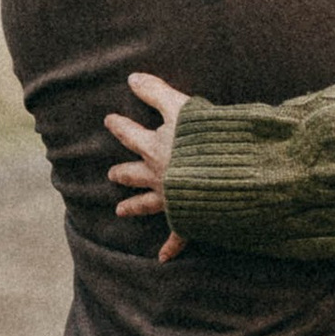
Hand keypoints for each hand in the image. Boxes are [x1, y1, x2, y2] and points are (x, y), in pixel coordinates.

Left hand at [106, 71, 190, 258]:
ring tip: (120, 212)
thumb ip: (157, 91)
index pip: (131, 134)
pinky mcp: (187, 217)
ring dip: (134, 206)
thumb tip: (132, 76)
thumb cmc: (205, 139)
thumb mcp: (181, 107)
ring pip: (147, 203)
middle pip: (134, 173)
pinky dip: (170, 247)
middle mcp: (159, 174)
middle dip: (122, 173)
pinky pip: (177, 235)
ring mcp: (172, 198)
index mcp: (156, 148)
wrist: (225, 175)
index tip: (109, 120)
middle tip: (111, 175)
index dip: (119, 126)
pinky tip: (162, 258)